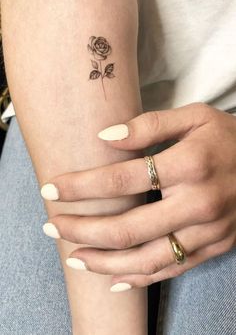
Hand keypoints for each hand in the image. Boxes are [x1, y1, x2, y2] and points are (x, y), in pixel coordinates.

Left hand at [42, 103, 235, 290]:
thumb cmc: (227, 136)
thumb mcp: (195, 116)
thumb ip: (150, 124)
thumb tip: (105, 136)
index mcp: (190, 164)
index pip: (122, 179)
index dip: (81, 186)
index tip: (51, 189)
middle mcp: (198, 203)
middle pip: (127, 228)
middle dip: (82, 230)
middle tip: (51, 226)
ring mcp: (208, 231)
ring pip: (146, 259)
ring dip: (104, 263)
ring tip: (73, 258)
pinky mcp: (215, 246)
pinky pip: (172, 269)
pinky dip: (139, 279)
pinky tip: (112, 278)